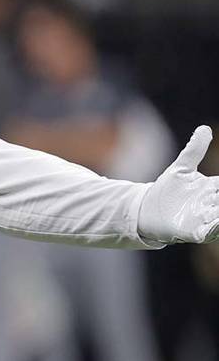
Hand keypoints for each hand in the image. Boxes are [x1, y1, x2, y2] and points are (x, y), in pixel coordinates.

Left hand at [138, 126, 218, 243]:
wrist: (148, 209)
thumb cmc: (169, 189)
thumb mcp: (182, 167)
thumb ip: (195, 150)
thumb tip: (204, 129)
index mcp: (213, 189)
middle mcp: (213, 205)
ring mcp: (204, 218)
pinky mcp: (192, 230)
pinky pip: (207, 232)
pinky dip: (213, 229)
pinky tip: (214, 224)